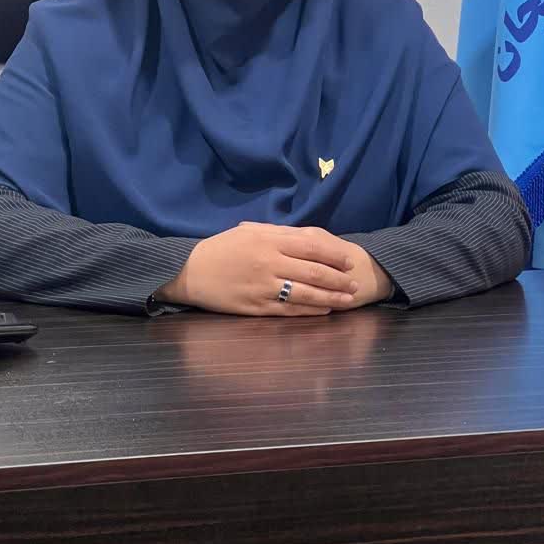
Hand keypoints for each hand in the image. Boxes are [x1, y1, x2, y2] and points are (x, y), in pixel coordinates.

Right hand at [156, 221, 362, 315]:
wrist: (189, 270)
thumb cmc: (221, 248)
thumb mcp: (250, 231)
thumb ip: (279, 233)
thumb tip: (309, 236)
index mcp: (269, 241)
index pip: (312, 247)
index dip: (334, 255)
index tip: (349, 261)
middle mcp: (270, 263)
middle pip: (313, 272)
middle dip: (338, 279)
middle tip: (354, 284)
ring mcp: (263, 287)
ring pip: (305, 294)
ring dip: (330, 298)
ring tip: (347, 300)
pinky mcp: (256, 307)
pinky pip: (289, 311)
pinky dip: (310, 311)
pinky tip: (324, 311)